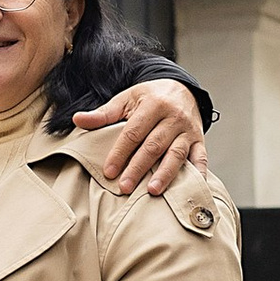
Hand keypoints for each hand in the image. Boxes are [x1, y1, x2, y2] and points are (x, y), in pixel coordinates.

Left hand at [75, 75, 208, 198]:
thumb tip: (78, 119)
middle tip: (124, 187)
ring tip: (152, 191)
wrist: (182, 89)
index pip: (133, 132)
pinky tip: (190, 186)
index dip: (120, 152)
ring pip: (176, 154)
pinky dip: (197, 172)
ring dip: (165, 174)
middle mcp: (173, 117)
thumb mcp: (126, 99)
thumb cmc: (149, 98)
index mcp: (153, 104)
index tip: (108, 172)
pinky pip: (201, 157)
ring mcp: (188, 130)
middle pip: (153, 145)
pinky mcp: (199, 140)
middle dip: (138, 168)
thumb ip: (103, 113)